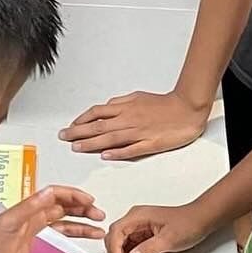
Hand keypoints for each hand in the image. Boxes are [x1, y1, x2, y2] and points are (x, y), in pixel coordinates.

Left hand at [0, 184, 104, 252]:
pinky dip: (71, 243)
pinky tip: (80, 246)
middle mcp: (31, 222)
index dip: (73, 196)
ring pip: (63, 227)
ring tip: (98, 229)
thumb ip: (28, 208)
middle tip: (98, 214)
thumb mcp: (7, 224)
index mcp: (26, 211)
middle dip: (82, 209)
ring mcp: (34, 239)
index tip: (89, 201)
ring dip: (80, 226)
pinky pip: (58, 245)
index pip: (54, 197)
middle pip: (62, 210)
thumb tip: (48, 192)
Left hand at [60, 88, 208, 160]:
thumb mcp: (138, 97)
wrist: (188, 108)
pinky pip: (131, 148)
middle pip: (99, 126)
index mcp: (126, 107)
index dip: (81, 120)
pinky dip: (117, 152)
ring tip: (76, 147)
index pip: (97, 113)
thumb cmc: (165, 104)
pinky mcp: (150, 143)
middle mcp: (129, 119)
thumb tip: (106, 108)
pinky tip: (105, 155)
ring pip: (110, 137)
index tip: (70, 127)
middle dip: (78, 132)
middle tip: (63, 138)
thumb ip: (121, 103)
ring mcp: (139, 132)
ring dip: (91, 143)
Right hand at [105, 201, 210, 252]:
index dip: (114, 248)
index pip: (116, 231)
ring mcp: (140, 227)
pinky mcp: (144, 234)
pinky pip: (131, 246)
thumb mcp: (169, 239)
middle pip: (115, 237)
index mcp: (138, 216)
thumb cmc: (188, 223)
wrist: (202, 220)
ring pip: (122, 243)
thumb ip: (148, 249)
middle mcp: (136, 219)